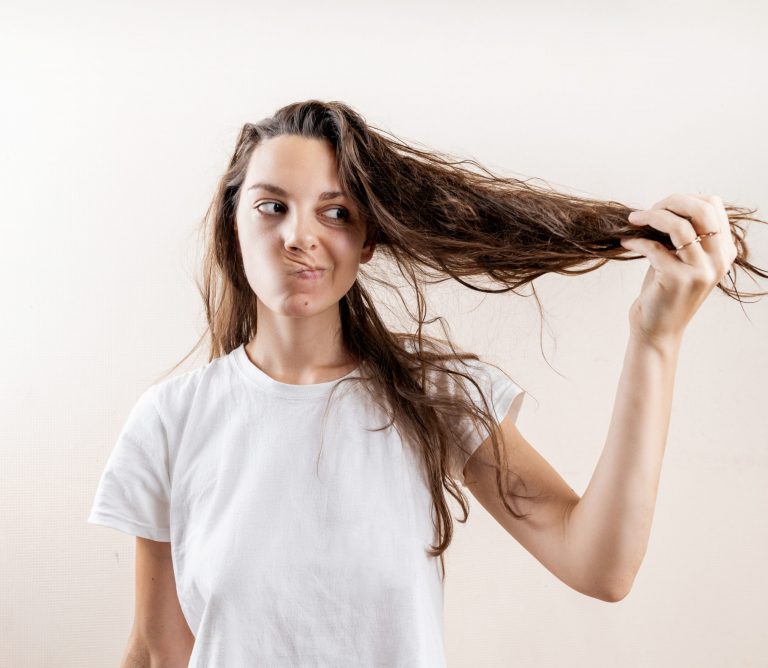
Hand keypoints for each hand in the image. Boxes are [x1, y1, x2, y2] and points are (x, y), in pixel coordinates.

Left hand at [620, 193, 737, 347]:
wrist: (657, 329)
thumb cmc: (665, 291)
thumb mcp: (683, 259)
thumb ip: (686, 234)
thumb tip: (666, 205)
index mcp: (724, 250)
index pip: (713, 205)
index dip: (683, 200)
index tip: (660, 208)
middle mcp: (718, 260)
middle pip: (701, 209)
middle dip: (669, 202)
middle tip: (645, 211)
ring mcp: (700, 270)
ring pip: (679, 225)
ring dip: (651, 217)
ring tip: (633, 220)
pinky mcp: (677, 279)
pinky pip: (653, 247)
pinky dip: (636, 241)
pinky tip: (626, 243)